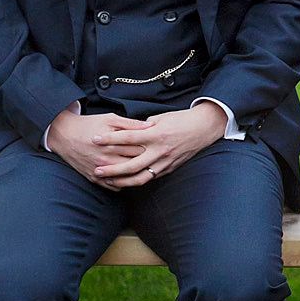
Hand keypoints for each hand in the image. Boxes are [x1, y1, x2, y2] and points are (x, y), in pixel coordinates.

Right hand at [48, 110, 152, 189]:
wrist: (64, 135)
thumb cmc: (89, 125)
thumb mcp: (110, 119)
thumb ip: (131, 124)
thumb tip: (151, 125)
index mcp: (113, 144)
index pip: (139, 150)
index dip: (150, 148)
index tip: (157, 146)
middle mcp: (106, 159)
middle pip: (133, 165)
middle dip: (146, 162)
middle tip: (155, 158)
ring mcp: (100, 171)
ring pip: (125, 179)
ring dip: (136, 176)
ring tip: (146, 169)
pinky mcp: (93, 178)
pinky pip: (113, 187)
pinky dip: (123, 185)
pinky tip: (131, 179)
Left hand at [92, 104, 228, 186]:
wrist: (203, 128)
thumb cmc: (181, 120)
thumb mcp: (160, 118)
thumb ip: (143, 126)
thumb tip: (128, 130)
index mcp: (156, 134)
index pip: (128, 137)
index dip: (110, 139)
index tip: (95, 139)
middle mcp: (160, 150)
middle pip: (131, 164)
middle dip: (112, 169)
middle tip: (97, 169)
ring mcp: (165, 162)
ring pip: (140, 177)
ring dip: (122, 180)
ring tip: (108, 180)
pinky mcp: (169, 168)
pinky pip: (150, 177)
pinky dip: (136, 181)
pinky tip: (125, 182)